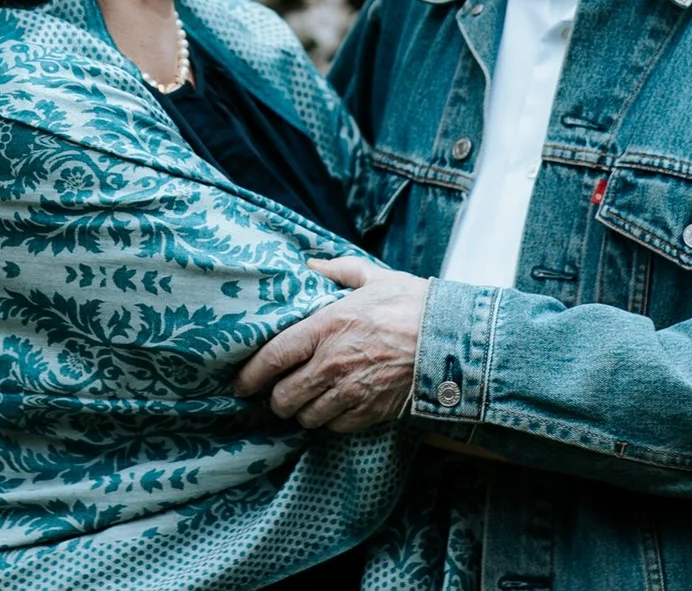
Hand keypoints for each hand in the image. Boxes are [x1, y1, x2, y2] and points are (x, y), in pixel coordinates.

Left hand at [233, 256, 429, 431]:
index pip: (273, 357)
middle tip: (277, 393)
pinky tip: (334, 408)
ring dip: (302, 412)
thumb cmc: (412, 304)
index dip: (251, 375)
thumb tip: (310, 265)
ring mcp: (351, 391)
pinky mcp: (371, 412)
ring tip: (306, 402)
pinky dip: (330, 421)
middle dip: (275, 399)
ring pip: (307, 416)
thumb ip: (336, 271)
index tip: (240, 383)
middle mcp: (332, 363)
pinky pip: (335, 427)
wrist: (452, 339)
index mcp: (326, 327)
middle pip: (284, 396)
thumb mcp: (372, 276)